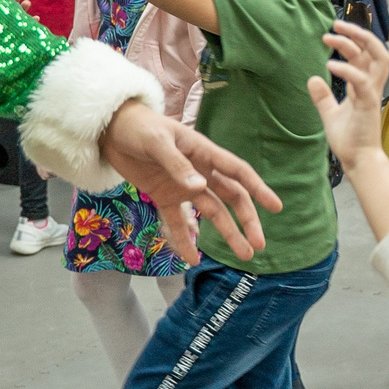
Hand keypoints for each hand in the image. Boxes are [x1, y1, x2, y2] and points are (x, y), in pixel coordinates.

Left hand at [99, 103, 281, 263]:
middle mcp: (200, 171)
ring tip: (243, 255)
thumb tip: (201, 187)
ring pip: (212, 212)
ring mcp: (183, 186)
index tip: (275, 207)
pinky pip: (178, 222)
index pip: (238, 173)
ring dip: (227, 233)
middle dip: (247, 221)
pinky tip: (192, 260)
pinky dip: (185, 241)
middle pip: (231, 198)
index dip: (258, 189)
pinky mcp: (165, 196)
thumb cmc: (139, 128)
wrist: (112, 129)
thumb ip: (177, 165)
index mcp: (204, 153)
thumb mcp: (157, 142)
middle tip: (259, 245)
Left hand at [307, 22, 388, 162]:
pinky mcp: (368, 104)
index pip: (364, 55)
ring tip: (336, 35)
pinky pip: (361, 81)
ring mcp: (372, 94)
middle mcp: (371, 86)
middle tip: (337, 24)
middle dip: (359, 33)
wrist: (358, 160)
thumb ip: (323, 97)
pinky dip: (347, 69)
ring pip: (378, 59)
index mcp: (364, 86)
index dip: (351, 41)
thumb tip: (312, 79)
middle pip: (375, 50)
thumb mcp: (330, 114)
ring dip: (359, 43)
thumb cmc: (349, 139)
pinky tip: (330, 65)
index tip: (331, 33)